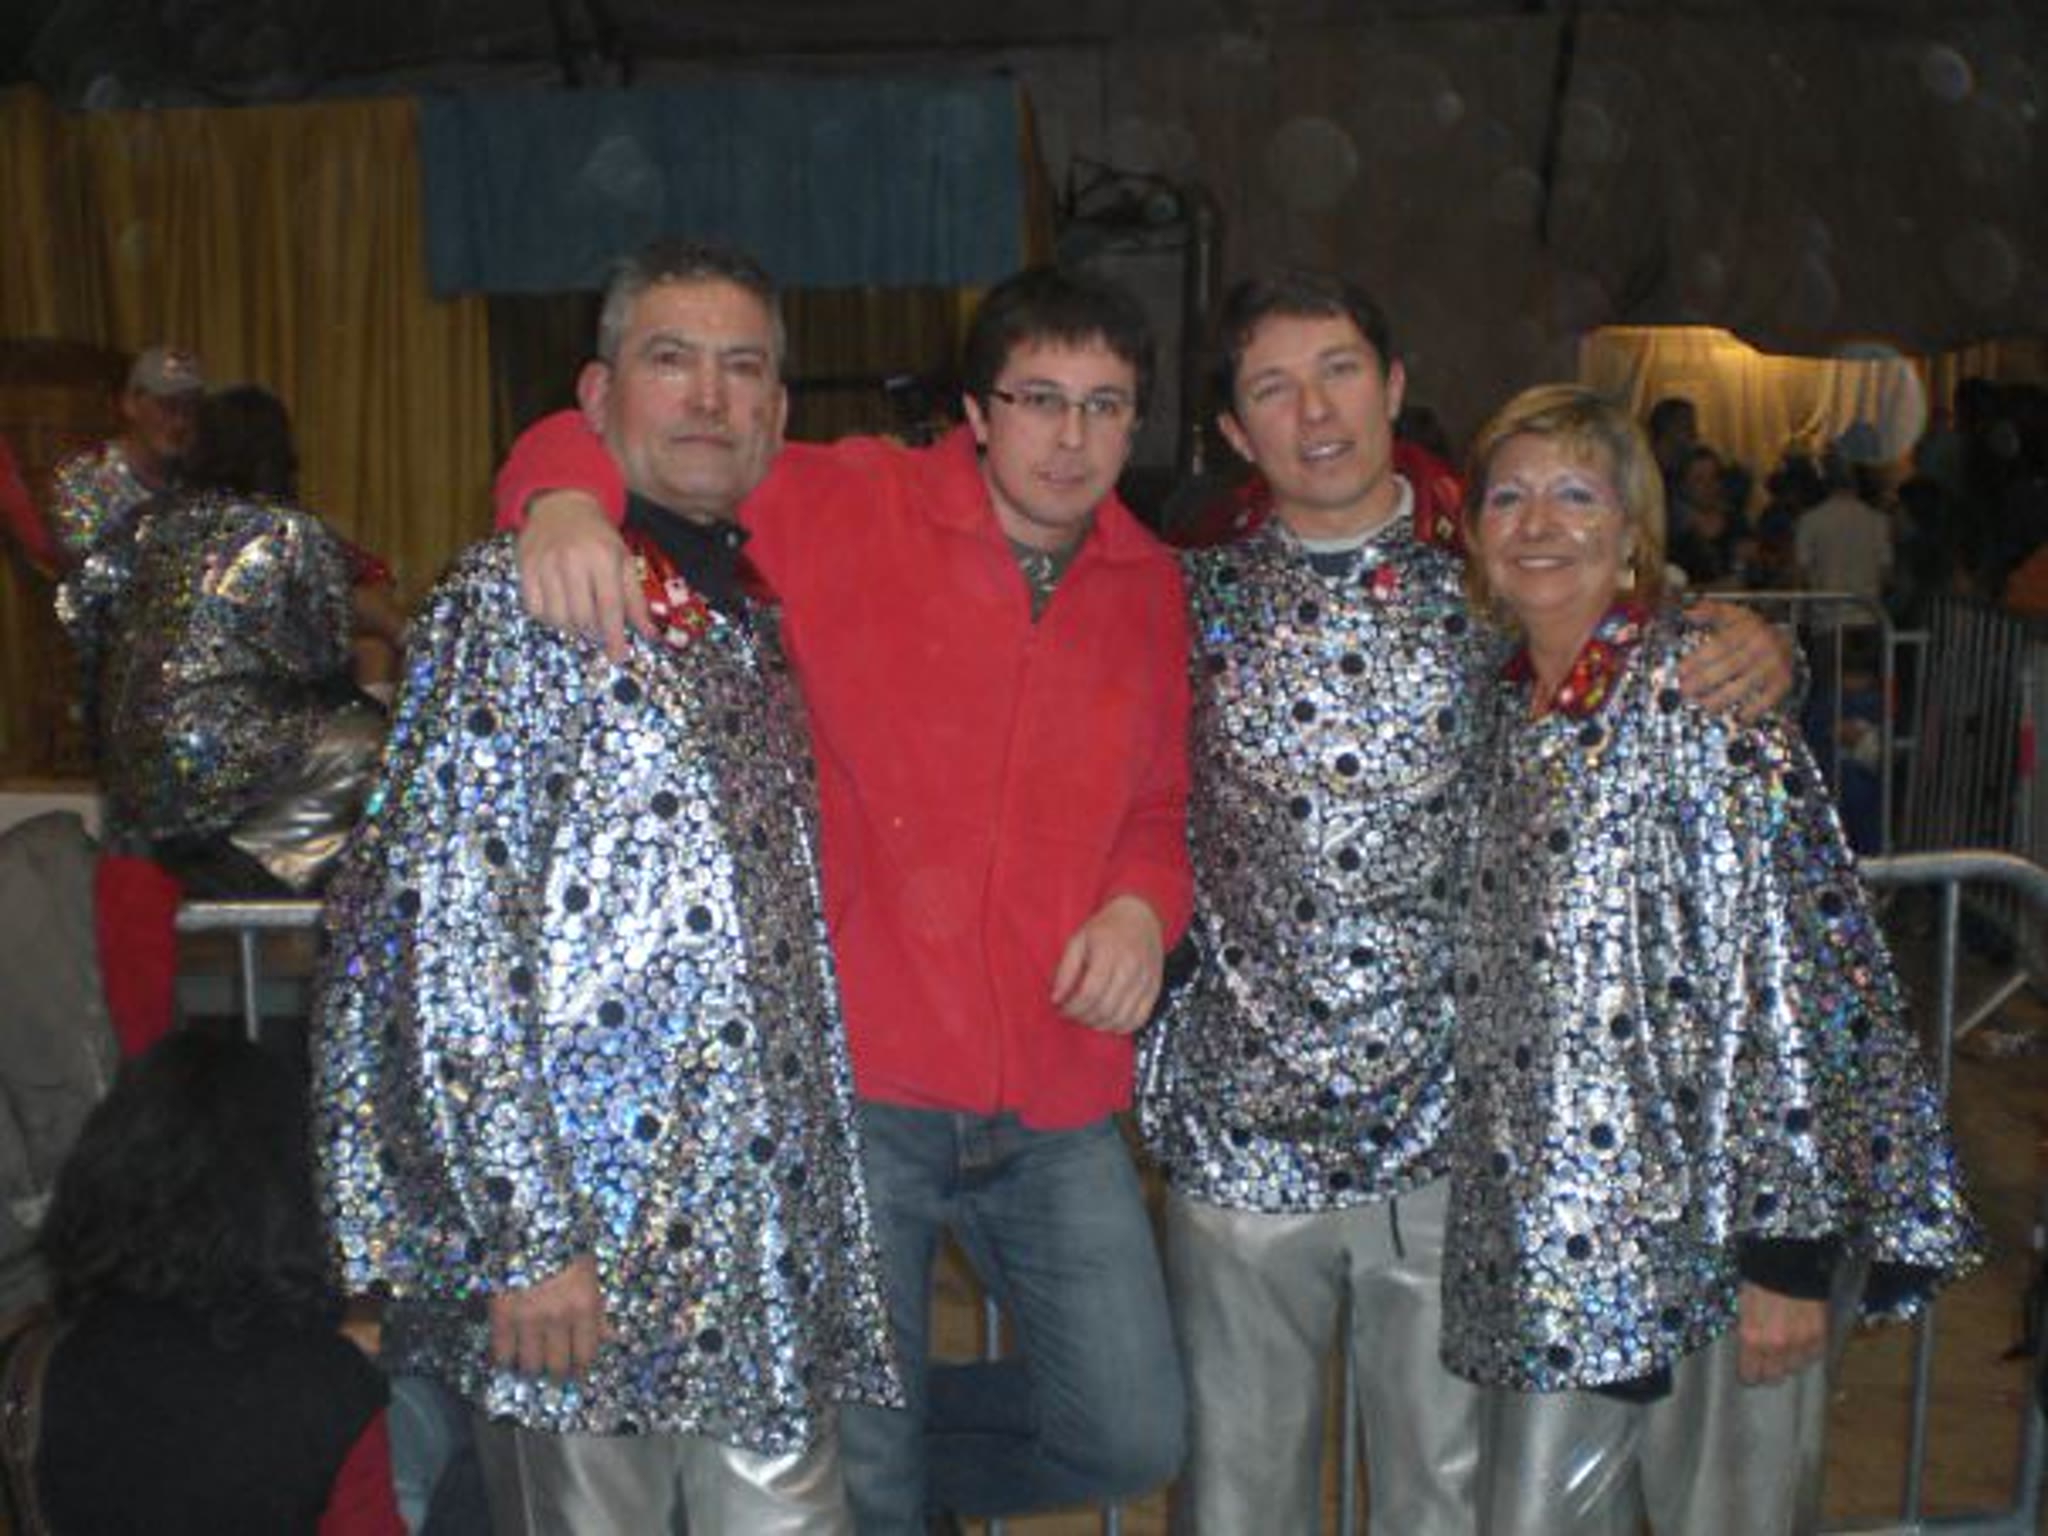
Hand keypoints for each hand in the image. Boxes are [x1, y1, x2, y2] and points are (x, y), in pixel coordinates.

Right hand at [489, 1254, 609, 1381]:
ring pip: (529, 1365)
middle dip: (555, 1371)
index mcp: (584, 1306)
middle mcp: (558, 1317)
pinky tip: (508, 1350)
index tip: (574, 1369)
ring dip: (529, 1366)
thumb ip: (598, 1309)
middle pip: (557, 1367)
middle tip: (551, 1367)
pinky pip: (502, 1354)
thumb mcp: (589, 1274)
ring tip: (528, 1359)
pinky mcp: (501, 1315)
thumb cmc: (564, 1248)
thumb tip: (611, 1338)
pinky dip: (504, 1358)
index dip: (579, 1368)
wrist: (526, 1227)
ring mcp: (528, 1318)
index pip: (585, 1356)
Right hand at [518, 492, 650, 661]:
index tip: (618, 656)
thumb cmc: (598, 537)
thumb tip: (650, 635)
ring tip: (578, 615)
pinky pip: (533, 608)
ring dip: (570, 626)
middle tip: (596, 626)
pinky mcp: (525, 566)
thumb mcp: (623, 561)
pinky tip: (557, 608)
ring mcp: (545, 563)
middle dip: (593, 631)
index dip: (614, 637)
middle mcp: (573, 561)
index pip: (610, 607)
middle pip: (582, 617)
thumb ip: (635, 600)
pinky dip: (547, 617)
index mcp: (603, 558)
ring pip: (557, 617)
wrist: (561, 504)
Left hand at [1051, 895, 1164, 1034]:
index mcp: (1109, 953)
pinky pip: (1139, 1019)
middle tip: (1073, 1014)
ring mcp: (1145, 980)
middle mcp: (1130, 968)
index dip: (1072, 1008)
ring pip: (1122, 1018)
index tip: (1061, 1008)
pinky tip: (1108, 1021)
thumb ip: (1065, 970)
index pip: (1089, 993)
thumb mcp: (1078, 940)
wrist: (1142, 917)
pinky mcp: (1154, 989)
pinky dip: (1122, 1027)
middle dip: (1084, 1018)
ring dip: (1101, 1025)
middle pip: (1105, 1008)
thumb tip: (1056, 998)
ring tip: (1088, 1018)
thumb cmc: (1107, 928)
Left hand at [1679, 600, 1793, 722]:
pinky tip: (1739, 717)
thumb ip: (1711, 611)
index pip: (1720, 645)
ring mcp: (1773, 666)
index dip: (1698, 659)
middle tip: (1685, 692)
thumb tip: (1687, 612)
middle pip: (1729, 667)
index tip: (1680, 671)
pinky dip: (1754, 710)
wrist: (1790, 639)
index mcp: (1746, 629)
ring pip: (1745, 685)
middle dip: (1704, 681)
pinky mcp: (1782, 682)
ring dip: (1722, 699)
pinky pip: (1768, 699)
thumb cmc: (1752, 629)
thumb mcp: (1733, 615)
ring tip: (1704, 706)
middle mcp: (1761, 647)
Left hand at [1736, 1282, 1825, 1384]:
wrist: (1787, 1259)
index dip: (1749, 1372)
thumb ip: (1745, 1330)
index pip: (1751, 1374)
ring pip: (1795, 1368)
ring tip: (1785, 1348)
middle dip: (1768, 1371)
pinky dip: (1807, 1351)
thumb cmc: (1758, 1277)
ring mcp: (1801, 1343)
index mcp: (1752, 1337)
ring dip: (1789, 1361)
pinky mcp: (1820, 1335)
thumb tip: (1746, 1345)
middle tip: (1767, 1360)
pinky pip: (1813, 1355)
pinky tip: (1800, 1339)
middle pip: (1774, 1377)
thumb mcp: (1741, 1304)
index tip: (1749, 1368)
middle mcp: (1776, 1346)